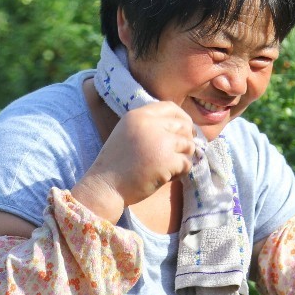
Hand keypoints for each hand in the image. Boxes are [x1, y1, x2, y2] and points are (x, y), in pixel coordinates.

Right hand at [72, 101, 195, 221]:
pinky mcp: (168, 160)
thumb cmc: (116, 164)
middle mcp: (150, 124)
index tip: (186, 130)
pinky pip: (186, 164)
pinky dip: (180, 173)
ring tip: (166, 169)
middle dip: (186, 141)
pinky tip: (165, 178)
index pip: (170, 107)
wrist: (105, 186)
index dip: (182, 118)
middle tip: (178, 155)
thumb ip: (149, 127)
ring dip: (182, 158)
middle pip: (184, 126)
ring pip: (189, 145)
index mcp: (138, 115)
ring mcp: (161, 141)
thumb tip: (183, 128)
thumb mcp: (127, 133)